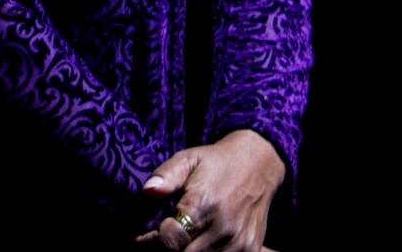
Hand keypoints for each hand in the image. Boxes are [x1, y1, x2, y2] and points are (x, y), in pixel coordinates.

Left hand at [133, 129, 284, 251]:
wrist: (259, 165)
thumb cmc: (216, 163)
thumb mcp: (187, 159)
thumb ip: (166, 176)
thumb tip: (147, 191)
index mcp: (203, 205)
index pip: (171, 240)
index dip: (152, 241)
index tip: (142, 237)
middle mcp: (223, 228)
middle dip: (169, 249)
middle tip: (162, 238)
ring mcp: (239, 242)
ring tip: (180, 240)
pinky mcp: (250, 248)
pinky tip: (198, 243)